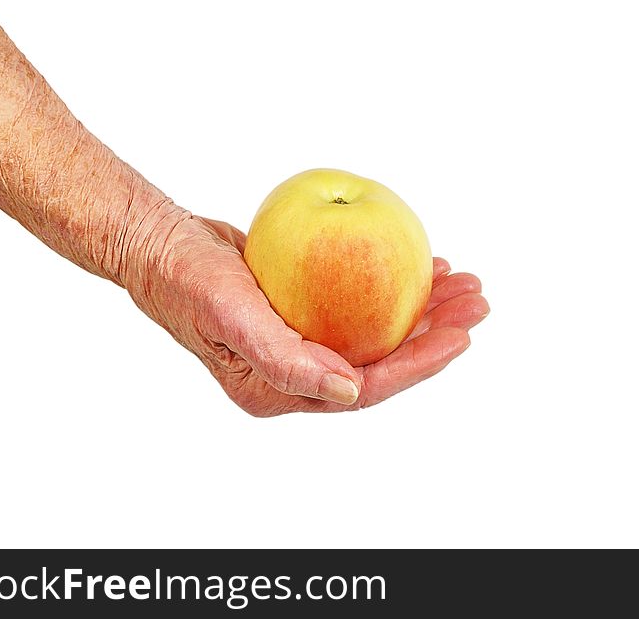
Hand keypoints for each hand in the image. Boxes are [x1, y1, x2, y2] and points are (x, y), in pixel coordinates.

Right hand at [126, 212, 488, 416]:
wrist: (161, 247)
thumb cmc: (188, 282)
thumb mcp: (231, 317)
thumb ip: (286, 361)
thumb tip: (349, 392)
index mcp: (283, 389)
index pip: (367, 387)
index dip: (419, 365)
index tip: (461, 336)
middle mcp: (299, 372)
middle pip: (383, 361)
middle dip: (435, 335)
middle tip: (477, 302)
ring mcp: (304, 342)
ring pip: (379, 332)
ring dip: (424, 309)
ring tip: (462, 283)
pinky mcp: (306, 312)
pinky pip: (363, 306)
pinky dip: (395, 289)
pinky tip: (423, 268)